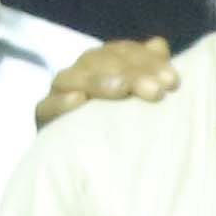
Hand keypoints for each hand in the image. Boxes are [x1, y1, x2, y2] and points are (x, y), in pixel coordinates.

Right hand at [29, 37, 179, 126]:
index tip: (172, 81)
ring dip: (99, 81)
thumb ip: (150, 72)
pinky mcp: (44, 116)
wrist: (88, 170)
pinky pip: (47, 105)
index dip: (147, 60)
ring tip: (121, 90)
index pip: (123, 51)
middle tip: (156, 92)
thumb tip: (159, 45)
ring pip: (74, 76)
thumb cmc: (124, 128)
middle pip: (100, 60)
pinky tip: (78, 100)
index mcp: (105, 64)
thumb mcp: (141, 100)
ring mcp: (60, 92)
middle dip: (131, 73)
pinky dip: (61, 101)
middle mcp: (81, 73)